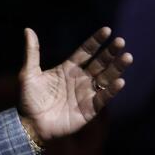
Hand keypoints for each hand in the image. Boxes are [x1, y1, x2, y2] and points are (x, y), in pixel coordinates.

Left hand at [18, 26, 131, 141]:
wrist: (30, 125)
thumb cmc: (28, 99)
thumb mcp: (28, 74)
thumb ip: (32, 52)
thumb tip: (28, 29)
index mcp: (68, 68)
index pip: (86, 51)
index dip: (96, 41)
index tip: (107, 30)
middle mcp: (80, 79)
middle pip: (100, 62)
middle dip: (110, 52)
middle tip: (120, 42)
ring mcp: (86, 93)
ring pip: (106, 78)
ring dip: (117, 68)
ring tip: (127, 57)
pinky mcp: (90, 108)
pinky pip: (104, 98)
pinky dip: (112, 90)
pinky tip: (120, 81)